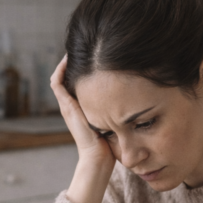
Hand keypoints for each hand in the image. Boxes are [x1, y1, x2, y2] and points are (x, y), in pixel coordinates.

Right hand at [50, 55, 115, 202]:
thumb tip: (144, 91)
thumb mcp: (118, 119)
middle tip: (86, 43)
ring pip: (61, 76)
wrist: (99, 159)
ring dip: (67, 61)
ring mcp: (68, 105)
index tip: (97, 51)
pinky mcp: (67, 107)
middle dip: (77, 59)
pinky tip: (69, 56)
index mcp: (84, 106)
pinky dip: (61, 69)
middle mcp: (73, 104)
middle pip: (68, 75)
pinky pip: (58, 83)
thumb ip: (124, 107)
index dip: (86, 65)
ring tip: (77, 44)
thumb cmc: (112, 144)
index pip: (79, 80)